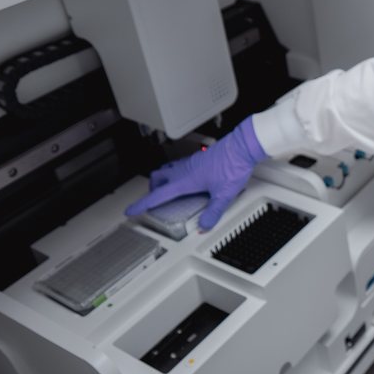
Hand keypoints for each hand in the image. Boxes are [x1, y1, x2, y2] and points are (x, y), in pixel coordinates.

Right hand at [125, 116, 266, 230]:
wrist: (242, 146)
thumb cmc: (233, 165)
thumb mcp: (224, 194)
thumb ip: (213, 212)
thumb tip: (204, 226)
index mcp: (185, 180)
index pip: (157, 195)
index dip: (142, 204)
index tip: (130, 210)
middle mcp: (184, 170)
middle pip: (156, 180)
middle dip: (150, 191)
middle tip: (152, 202)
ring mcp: (189, 163)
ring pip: (165, 170)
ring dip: (160, 181)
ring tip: (164, 191)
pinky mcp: (196, 159)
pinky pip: (176, 166)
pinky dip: (172, 173)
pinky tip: (184, 178)